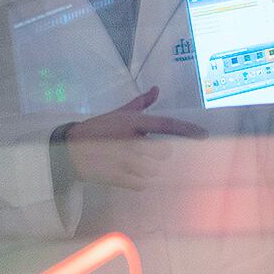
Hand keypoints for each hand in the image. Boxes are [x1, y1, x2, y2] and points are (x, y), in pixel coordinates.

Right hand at [56, 86, 205, 189]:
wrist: (69, 149)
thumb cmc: (98, 129)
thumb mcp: (119, 113)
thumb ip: (141, 103)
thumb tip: (156, 89)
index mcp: (133, 122)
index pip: (166, 124)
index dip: (187, 129)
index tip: (204, 134)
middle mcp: (131, 139)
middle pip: (163, 152)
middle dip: (155, 154)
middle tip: (140, 152)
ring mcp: (124, 160)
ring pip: (152, 170)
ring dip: (144, 168)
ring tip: (127, 162)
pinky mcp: (117, 177)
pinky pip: (141, 184)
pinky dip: (136, 181)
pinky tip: (124, 173)